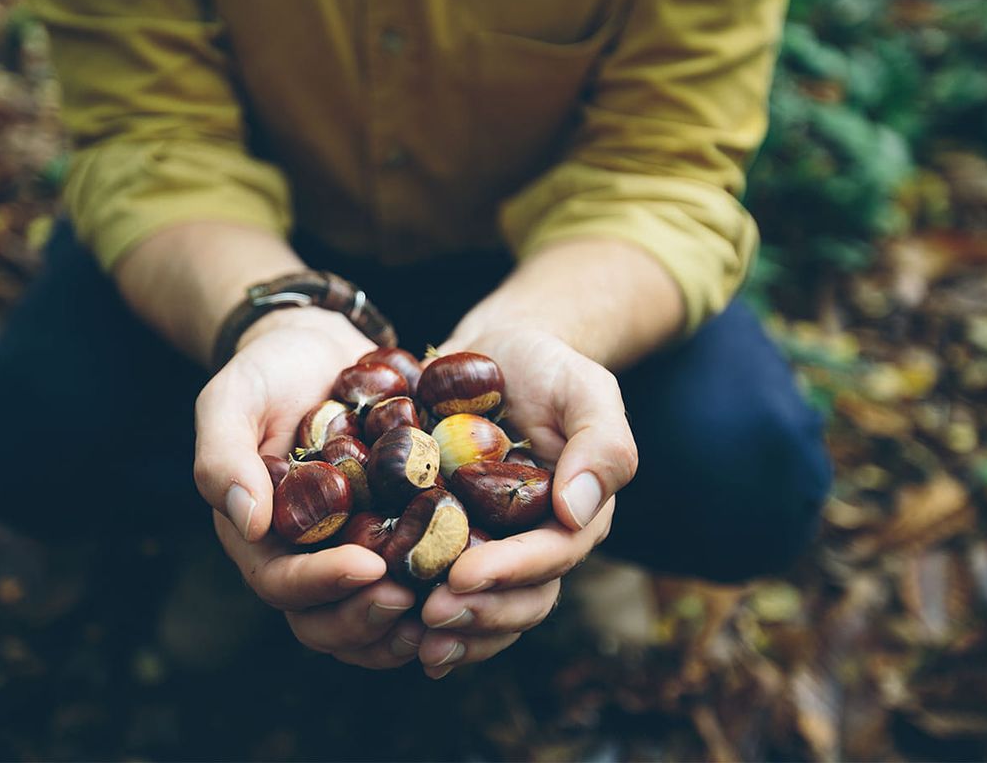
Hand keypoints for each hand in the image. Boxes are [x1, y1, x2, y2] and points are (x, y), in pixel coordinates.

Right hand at [194, 307, 421, 667]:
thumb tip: (249, 522)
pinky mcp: (395, 532)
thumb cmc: (266, 372)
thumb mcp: (231, 400)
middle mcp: (307, 556)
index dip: (323, 584)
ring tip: (446, 604)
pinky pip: (415, 578)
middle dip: (366, 619)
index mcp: (262, 538)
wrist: (318, 348)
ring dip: (403, 625)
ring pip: (371, 616)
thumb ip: (222, 458)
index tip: (368, 566)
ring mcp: (353, 549)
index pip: (282, 583)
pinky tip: (475, 575)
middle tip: (409, 597)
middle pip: (327, 621)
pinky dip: (439, 589)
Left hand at [416, 328, 635, 676]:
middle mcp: (532, 543)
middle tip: (429, 616)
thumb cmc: (547, 367)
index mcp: (573, 517)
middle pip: (518, 599)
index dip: (510, 573)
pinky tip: (384, 622)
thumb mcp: (585, 389)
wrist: (495, 351)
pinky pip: (436, 584)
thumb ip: (602, 444)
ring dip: (450, 629)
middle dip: (477, 614)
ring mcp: (489, 544)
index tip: (463, 576)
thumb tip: (576, 511)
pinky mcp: (443, 536)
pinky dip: (415, 609)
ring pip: (481, 607)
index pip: (550, 557)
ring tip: (409, 635)